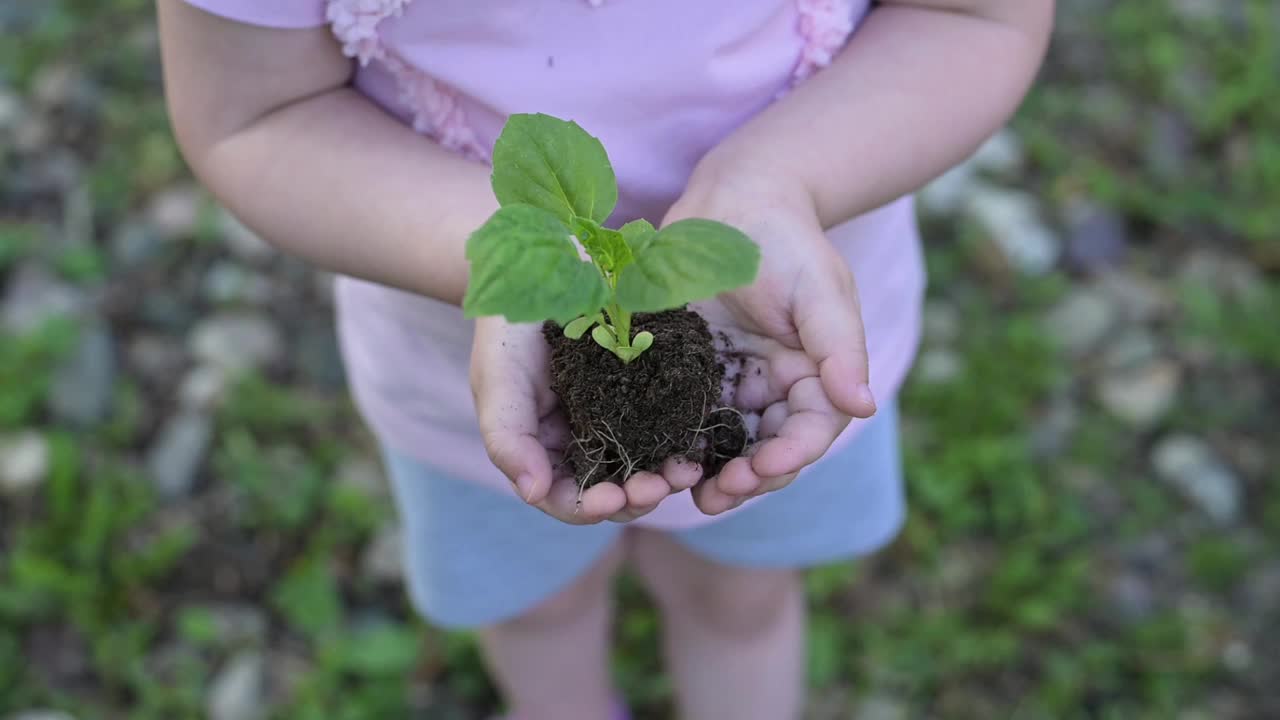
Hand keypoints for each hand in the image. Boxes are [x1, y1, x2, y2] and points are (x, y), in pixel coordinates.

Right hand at [470, 316, 702, 523]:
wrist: (538, 275)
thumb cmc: (506, 333)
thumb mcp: (498, 381)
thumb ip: (509, 437)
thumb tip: (534, 494)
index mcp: (545, 454)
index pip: (568, 498)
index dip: (590, 507)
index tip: (612, 499)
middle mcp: (585, 446)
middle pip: (615, 490)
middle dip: (637, 496)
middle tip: (661, 485)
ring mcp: (618, 422)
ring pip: (646, 465)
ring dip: (666, 476)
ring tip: (685, 469)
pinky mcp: (647, 394)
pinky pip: (668, 425)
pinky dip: (681, 438)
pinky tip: (697, 438)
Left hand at [665, 166, 876, 514]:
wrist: (732, 201)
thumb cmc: (786, 240)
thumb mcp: (820, 289)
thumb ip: (839, 348)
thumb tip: (864, 406)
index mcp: (813, 376)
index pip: (809, 431)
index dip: (790, 455)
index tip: (764, 468)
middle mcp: (771, 390)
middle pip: (765, 451)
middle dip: (748, 480)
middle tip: (718, 495)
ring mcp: (726, 385)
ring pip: (722, 447)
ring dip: (709, 476)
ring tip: (686, 493)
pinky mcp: (685, 376)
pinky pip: (680, 421)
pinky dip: (672, 446)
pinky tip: (652, 462)